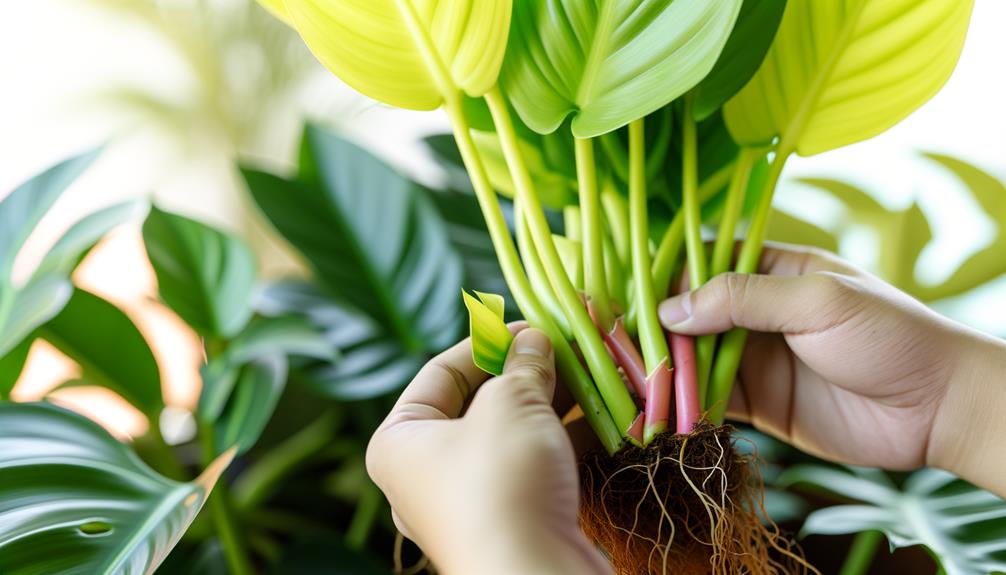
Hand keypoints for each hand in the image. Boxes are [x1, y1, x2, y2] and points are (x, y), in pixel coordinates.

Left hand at [366, 327, 610, 574]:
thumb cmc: (500, 481)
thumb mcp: (511, 405)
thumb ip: (522, 365)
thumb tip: (533, 339)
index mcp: (398, 441)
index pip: (440, 372)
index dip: (487, 342)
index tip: (530, 325)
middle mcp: (424, 474)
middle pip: (478, 404)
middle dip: (527, 372)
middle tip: (567, 346)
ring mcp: (468, 502)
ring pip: (511, 437)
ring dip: (552, 403)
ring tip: (592, 373)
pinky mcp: (509, 523)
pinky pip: (532, 468)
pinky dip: (563, 441)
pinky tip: (601, 417)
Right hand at [658, 243, 1005, 495]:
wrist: (938, 408)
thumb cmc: (888, 335)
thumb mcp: (817, 301)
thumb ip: (743, 299)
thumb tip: (670, 310)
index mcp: (771, 271)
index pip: (701, 264)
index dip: (663, 279)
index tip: (627, 296)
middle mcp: (755, 313)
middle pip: (688, 315)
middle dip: (655, 330)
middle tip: (618, 346)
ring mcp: (755, 360)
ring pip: (692, 360)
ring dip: (663, 371)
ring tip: (628, 381)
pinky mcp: (759, 405)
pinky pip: (709, 401)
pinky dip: (682, 406)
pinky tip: (658, 412)